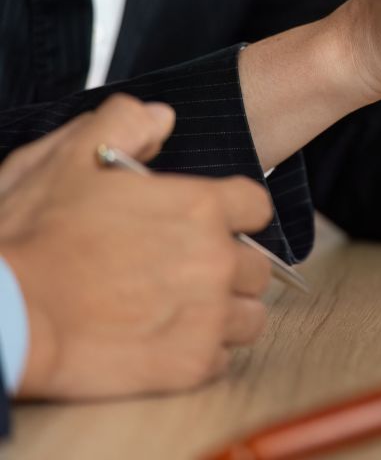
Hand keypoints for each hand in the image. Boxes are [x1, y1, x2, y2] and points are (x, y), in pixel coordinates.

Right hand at [0, 94, 274, 399]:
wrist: (2, 312)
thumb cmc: (31, 237)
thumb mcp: (65, 159)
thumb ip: (123, 125)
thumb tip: (163, 117)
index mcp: (200, 207)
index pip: (255, 207)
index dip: (232, 215)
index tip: (209, 226)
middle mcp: (216, 260)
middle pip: (255, 265)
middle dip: (227, 268)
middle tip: (183, 273)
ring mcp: (208, 315)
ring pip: (248, 315)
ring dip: (223, 313)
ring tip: (179, 311)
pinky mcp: (192, 364)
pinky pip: (222, 358)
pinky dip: (201, 353)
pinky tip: (164, 341)